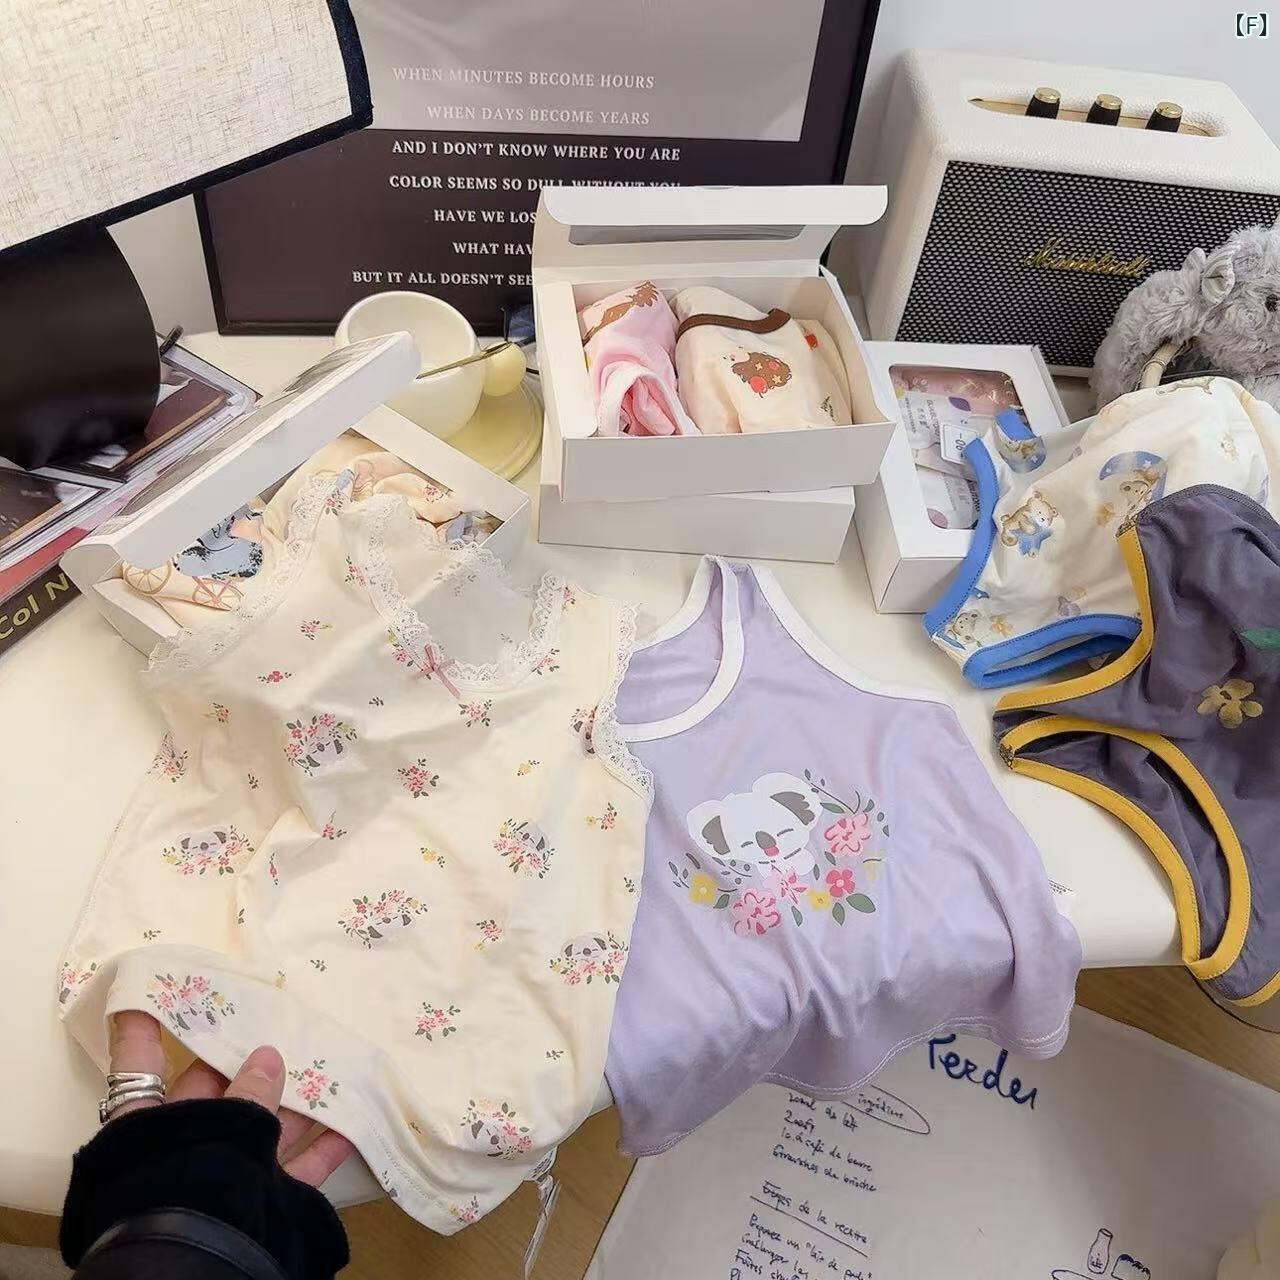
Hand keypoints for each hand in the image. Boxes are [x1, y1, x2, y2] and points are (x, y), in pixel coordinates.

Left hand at [109, 1010, 354, 1186]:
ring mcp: (224, 1176)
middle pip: (215, 1093)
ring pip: (263, 1129)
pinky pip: (298, 1168)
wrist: (203, 1263)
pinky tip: (354, 1122)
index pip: (140, 1065)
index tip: (156, 987)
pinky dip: (325, 1146)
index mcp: (146, 1125)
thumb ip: (246, 1093)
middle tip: (281, 1023)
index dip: (145, 1026)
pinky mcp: (263, 1203)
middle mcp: (182, 1148)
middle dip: (249, 1061)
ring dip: (296, 1100)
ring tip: (331, 1063)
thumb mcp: (215, 1126)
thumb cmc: (188, 1181)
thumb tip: (270, 1056)